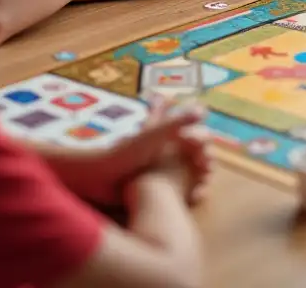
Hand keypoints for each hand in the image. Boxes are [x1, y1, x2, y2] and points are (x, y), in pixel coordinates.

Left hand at [70, 99, 207, 205]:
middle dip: (204, 160)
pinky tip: (194, 196)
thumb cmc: (126, 153)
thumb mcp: (154, 134)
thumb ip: (177, 121)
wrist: (99, 180)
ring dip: (200, 177)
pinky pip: (179, 188)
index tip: (202, 152)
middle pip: (194, 152)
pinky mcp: (155, 186)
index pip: (193, 132)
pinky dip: (190, 191)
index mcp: (164, 132)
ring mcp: (160, 168)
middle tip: (206, 170)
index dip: (201, 140)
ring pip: (189, 171)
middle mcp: (164, 148)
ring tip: (202, 186)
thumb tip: (204, 108)